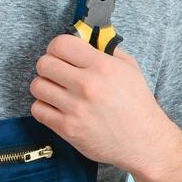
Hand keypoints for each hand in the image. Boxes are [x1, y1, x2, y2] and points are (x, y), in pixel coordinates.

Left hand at [29, 32, 176, 173]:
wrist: (144, 142)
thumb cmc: (137, 104)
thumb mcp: (129, 69)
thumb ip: (106, 50)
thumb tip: (84, 39)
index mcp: (102, 66)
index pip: (60, 44)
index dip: (56, 47)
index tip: (61, 55)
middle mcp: (87, 85)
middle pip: (44, 64)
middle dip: (48, 66)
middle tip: (57, 74)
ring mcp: (75, 108)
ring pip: (37, 86)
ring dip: (45, 87)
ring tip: (57, 91)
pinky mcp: (67, 128)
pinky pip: (38, 110)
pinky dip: (44, 108)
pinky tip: (57, 108)